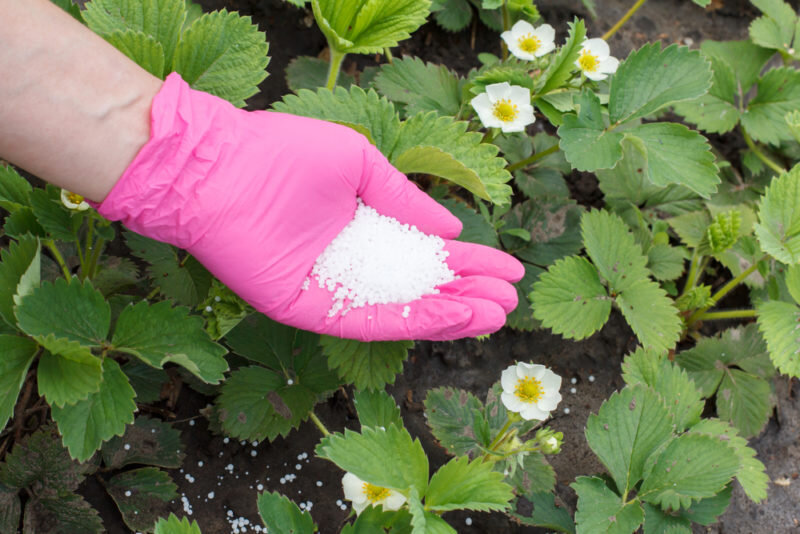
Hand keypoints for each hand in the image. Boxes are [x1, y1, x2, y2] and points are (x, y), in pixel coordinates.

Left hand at [96, 73, 523, 340]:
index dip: (469, 262)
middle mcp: (353, 263)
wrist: (219, 168)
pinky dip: (412, 322)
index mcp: (365, 227)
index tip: (510, 270)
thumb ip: (407, 200)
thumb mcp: (361, 164)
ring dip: (449, 316)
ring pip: (401, 310)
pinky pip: (369, 322)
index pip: (427, 251)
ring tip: (494, 317)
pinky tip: (453, 318)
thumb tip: (455, 230)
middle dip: (467, 295)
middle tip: (510, 304)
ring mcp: (332, 289)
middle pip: (420, 287)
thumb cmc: (284, 153)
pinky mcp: (311, 309)